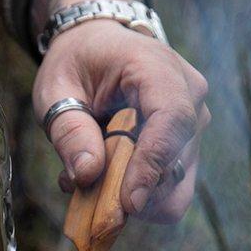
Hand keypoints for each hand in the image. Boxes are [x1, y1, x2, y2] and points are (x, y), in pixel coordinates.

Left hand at [30, 0, 208, 222]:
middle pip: (176, 159)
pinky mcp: (188, 144)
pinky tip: (107, 182)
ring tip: (89, 182)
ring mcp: (195, 120)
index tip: (129, 202)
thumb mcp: (55, 91)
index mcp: (156, 67)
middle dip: (134, 190)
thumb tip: (88, 174)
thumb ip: (69, 131)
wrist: (96, 47)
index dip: (152, 165)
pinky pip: (173, 186)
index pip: (171, 119)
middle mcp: (189, 93)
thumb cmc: (76, 65)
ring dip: (133, 195)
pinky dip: (140, 195)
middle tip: (86, 197)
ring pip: (178, 182)